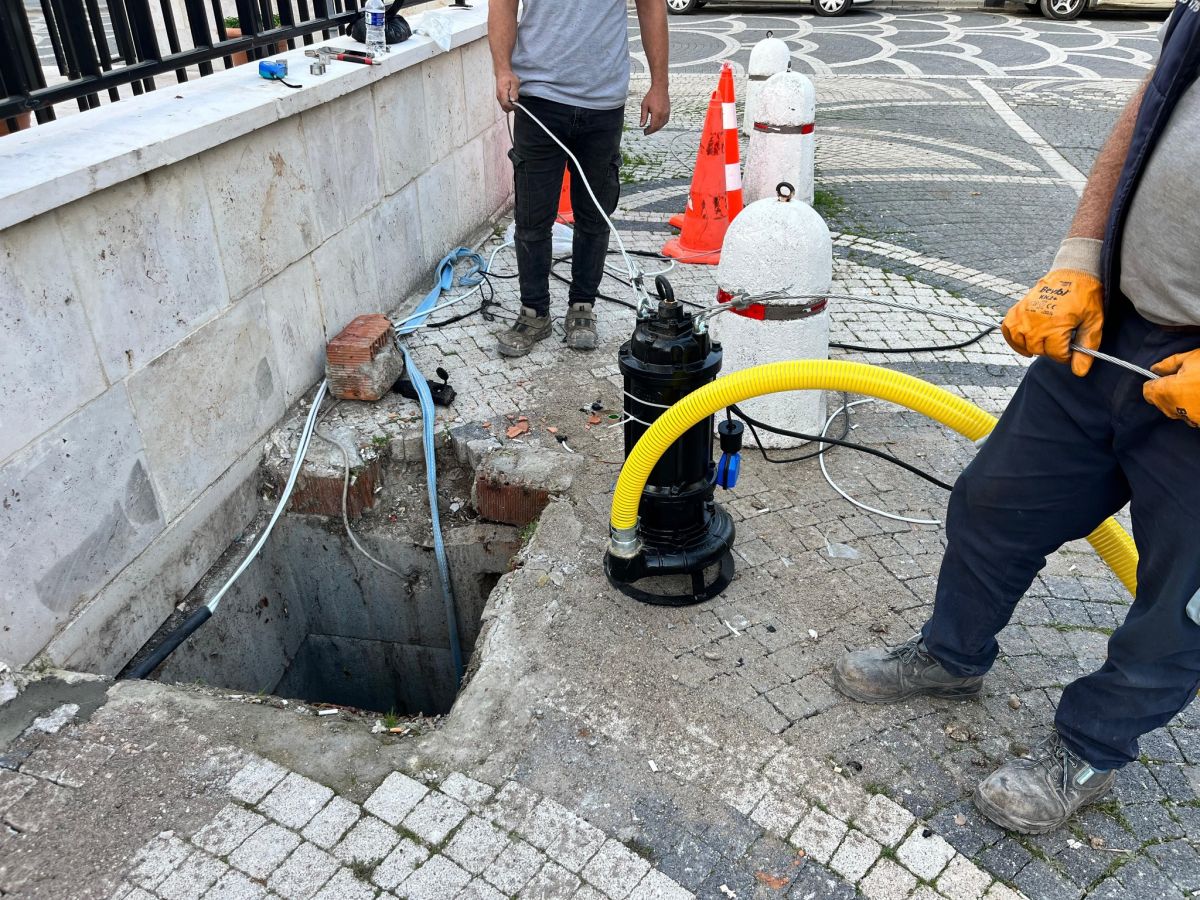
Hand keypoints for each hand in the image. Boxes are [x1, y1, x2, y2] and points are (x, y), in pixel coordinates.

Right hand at [495, 70, 519, 112]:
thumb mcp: (515, 83)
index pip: (506, 105)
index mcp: (502, 93)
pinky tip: (511, 99)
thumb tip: (513, 100)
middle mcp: (499, 96)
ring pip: (504, 107)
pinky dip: (508, 104)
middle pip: (504, 108)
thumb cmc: (509, 77)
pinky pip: (503, 104)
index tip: (517, 104)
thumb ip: (514, 92)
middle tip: (517, 102)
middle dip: (511, 108)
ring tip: (514, 99)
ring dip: (510, 106)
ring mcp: (498, 97)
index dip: (512, 107)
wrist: (502, 72)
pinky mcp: (499, 97)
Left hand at [640, 84, 669, 134]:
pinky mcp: (668, 111)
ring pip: (662, 125)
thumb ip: (643, 117)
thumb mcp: (644, 106)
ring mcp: (667, 113)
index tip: (644, 132)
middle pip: (658, 127)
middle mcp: (663, 114)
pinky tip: (656, 124)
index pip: (653, 126)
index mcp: (657, 113)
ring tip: (650, 128)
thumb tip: (641, 125)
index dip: (649, 131)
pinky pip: (665, 121)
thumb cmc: (651, 96)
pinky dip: (661, 124)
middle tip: (646, 131)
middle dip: (652, 130)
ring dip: (656, 128)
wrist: (660, 88)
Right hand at [1002, 238, 1103, 376]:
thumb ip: (1087, 347)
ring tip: (1043, 344)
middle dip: (1051, 350)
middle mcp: (1037, 321)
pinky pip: (1008, 330)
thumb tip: (1079, 371)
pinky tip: (1024, 342)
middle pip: (1039, 350)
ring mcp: (1024, 315)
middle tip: (1061, 342)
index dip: (1067, 356)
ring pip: (1021, 343)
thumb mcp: (1094, 322)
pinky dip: (1013, 339)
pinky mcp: (1017, 309)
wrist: (1073, 272)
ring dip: (1032, 347)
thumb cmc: (1086, 296)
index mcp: (1057, 324)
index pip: (1057, 354)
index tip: (1073, 349)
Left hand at [1144, 349, 1199, 427]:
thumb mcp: (1191, 358)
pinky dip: (1192, 407)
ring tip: (1196, 387)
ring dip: (1179, 400)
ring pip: (1175, 410)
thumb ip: (1169, 364)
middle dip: (1166, 392)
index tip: (1161, 377)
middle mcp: (1176, 408)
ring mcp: (1191, 418)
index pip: (1148, 392)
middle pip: (1160, 402)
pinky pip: (1190, 415)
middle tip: (1182, 378)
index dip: (1153, 383)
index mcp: (1170, 391)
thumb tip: (1155, 369)